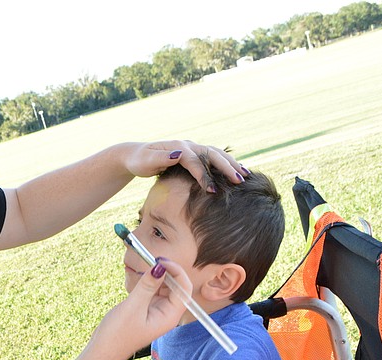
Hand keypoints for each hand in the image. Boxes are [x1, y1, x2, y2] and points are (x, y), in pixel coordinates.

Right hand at [90, 258, 191, 359]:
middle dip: (167, 271)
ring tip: (144, 267)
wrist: (104, 350)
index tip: (160, 261)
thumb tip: (159, 267)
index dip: (176, 272)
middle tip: (151, 260)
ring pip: (164, 287)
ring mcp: (157, 311)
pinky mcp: (147, 308)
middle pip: (176, 286)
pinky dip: (148, 282)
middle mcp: (167, 313)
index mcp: (170, 316)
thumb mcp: (133, 307)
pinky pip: (153, 290)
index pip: (184, 288)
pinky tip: (140, 278)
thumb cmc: (118, 334)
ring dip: (157, 275)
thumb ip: (147, 286)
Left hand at [123, 140, 244, 191]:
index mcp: (178, 147)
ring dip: (231, 163)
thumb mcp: (146, 160)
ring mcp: (192, 148)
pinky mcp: (194, 154)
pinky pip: (213, 157)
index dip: (205, 175)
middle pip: (212, 154)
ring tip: (246, 175)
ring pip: (217, 154)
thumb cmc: (140, 160)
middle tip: (239, 181)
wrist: (136, 155)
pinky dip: (226, 163)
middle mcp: (188, 145)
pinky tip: (237, 171)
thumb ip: (161, 158)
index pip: (196, 161)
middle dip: (227, 167)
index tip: (213, 191)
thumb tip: (179, 155)